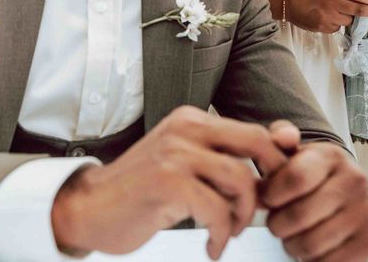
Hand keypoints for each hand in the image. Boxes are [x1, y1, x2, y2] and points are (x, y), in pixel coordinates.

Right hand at [51, 106, 287, 259]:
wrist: (90, 208)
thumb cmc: (140, 190)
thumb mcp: (183, 162)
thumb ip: (220, 156)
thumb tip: (277, 153)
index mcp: (191, 119)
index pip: (254, 131)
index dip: (274, 164)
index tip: (273, 192)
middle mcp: (186, 128)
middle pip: (256, 142)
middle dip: (273, 178)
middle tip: (265, 209)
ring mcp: (176, 153)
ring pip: (241, 179)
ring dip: (243, 215)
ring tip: (230, 232)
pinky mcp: (169, 182)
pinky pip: (218, 210)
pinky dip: (222, 235)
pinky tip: (212, 246)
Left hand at [262, 121, 367, 261]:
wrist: (346, 195)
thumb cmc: (310, 175)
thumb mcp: (292, 152)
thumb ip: (280, 138)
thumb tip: (284, 136)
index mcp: (331, 156)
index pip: (296, 178)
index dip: (272, 194)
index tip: (268, 198)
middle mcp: (354, 181)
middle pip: (299, 216)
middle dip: (277, 224)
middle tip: (278, 220)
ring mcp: (364, 212)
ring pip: (310, 244)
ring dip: (292, 244)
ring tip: (294, 232)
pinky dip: (312, 259)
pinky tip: (313, 244)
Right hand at [284, 0, 367, 33]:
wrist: (287, 0)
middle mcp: (333, 4)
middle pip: (358, 11)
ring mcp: (328, 18)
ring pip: (348, 22)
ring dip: (349, 18)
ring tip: (340, 12)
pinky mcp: (322, 27)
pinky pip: (336, 28)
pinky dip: (336, 24)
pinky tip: (328, 18)